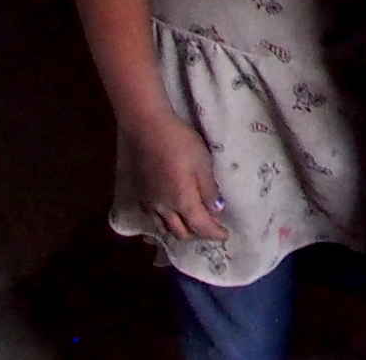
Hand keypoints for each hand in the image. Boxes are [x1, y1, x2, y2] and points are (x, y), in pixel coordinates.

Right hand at [119, 113, 228, 243]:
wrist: (147, 129)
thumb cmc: (180, 143)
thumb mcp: (203, 163)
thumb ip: (209, 190)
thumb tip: (217, 211)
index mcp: (182, 201)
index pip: (201, 227)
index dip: (214, 234)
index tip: (225, 236)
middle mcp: (164, 209)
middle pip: (182, 233)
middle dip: (198, 235)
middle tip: (211, 229)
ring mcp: (149, 203)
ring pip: (165, 230)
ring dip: (181, 232)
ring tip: (192, 225)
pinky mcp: (140, 196)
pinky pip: (152, 220)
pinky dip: (165, 224)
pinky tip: (170, 216)